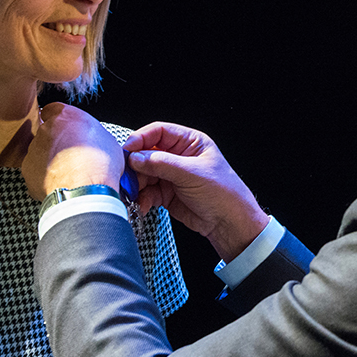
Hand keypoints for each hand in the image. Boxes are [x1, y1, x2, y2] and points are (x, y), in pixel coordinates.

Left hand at [23, 103, 123, 200]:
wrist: (85, 190)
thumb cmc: (100, 165)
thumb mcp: (107, 140)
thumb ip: (92, 134)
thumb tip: (93, 141)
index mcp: (66, 116)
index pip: (54, 109)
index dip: (60, 120)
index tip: (65, 128)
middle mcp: (47, 129)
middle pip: (47, 132)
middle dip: (56, 142)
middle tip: (71, 155)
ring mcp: (34, 149)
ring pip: (39, 151)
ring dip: (49, 159)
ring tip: (67, 173)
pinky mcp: (27, 169)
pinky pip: (35, 170)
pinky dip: (43, 176)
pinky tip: (59, 182)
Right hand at [124, 122, 267, 261]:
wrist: (229, 224)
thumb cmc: (223, 193)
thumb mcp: (192, 174)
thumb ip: (161, 164)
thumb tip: (136, 157)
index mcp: (190, 142)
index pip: (159, 132)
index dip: (141, 139)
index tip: (128, 149)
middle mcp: (179, 156)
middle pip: (147, 154)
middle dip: (136, 166)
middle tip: (128, 176)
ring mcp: (172, 175)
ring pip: (144, 174)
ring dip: (137, 184)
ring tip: (135, 193)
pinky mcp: (167, 194)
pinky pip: (148, 191)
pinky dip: (143, 198)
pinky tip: (143, 204)